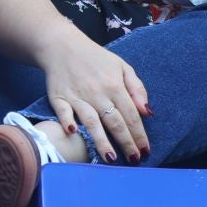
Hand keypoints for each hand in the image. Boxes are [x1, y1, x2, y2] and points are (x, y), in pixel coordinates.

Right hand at [36, 31, 151, 163]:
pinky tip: (72, 133)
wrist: (63, 46)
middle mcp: (97, 93)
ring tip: (110, 158)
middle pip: (114, 121)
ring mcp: (77, 96)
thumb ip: (136, 88)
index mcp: (114, 85)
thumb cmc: (95, 58)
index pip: (130, 114)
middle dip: (126, 142)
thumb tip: (147, 112)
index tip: (145, 150)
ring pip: (91, 122)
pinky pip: (63, 112)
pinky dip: (67, 122)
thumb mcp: (121, 66)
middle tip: (134, 160)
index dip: (139, 133)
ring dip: (101, 140)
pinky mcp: (59, 98)